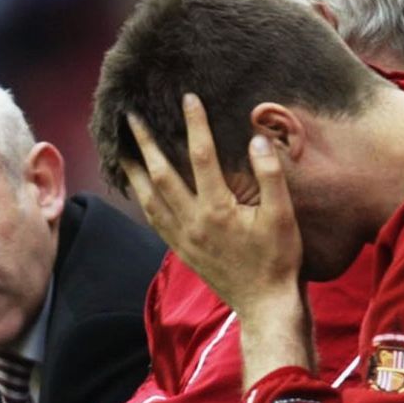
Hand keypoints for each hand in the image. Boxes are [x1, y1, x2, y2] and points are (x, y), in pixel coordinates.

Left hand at [122, 94, 302, 318]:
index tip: (188, 98)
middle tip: (129, 116)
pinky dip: (141, 198)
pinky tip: (137, 186)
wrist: (265, 304)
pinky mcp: (181, 250)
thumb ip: (270, 176)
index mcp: (218, 210)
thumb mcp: (283, 216)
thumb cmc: (278, 259)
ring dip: (133, 170)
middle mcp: (193, 222)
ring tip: (120, 147)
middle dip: (144, 143)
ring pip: (148, 198)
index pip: (201, 156)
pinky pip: (153, 218)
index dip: (194, 124)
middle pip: (160, 174)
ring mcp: (183, 238)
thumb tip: (256, 140)